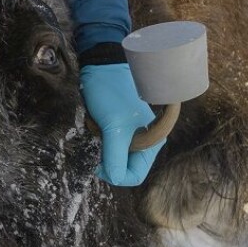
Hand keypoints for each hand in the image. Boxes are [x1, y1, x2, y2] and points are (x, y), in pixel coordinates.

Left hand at [80, 63, 164, 185]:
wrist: (101, 68)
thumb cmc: (111, 94)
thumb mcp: (113, 128)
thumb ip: (115, 156)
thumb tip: (115, 178)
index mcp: (152, 144)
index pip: (133, 176)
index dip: (113, 174)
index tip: (98, 160)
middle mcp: (144, 143)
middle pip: (121, 168)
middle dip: (106, 157)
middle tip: (100, 137)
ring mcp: (131, 136)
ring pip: (111, 157)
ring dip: (100, 146)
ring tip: (99, 126)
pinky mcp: (118, 129)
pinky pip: (105, 145)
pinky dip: (97, 138)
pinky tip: (96, 122)